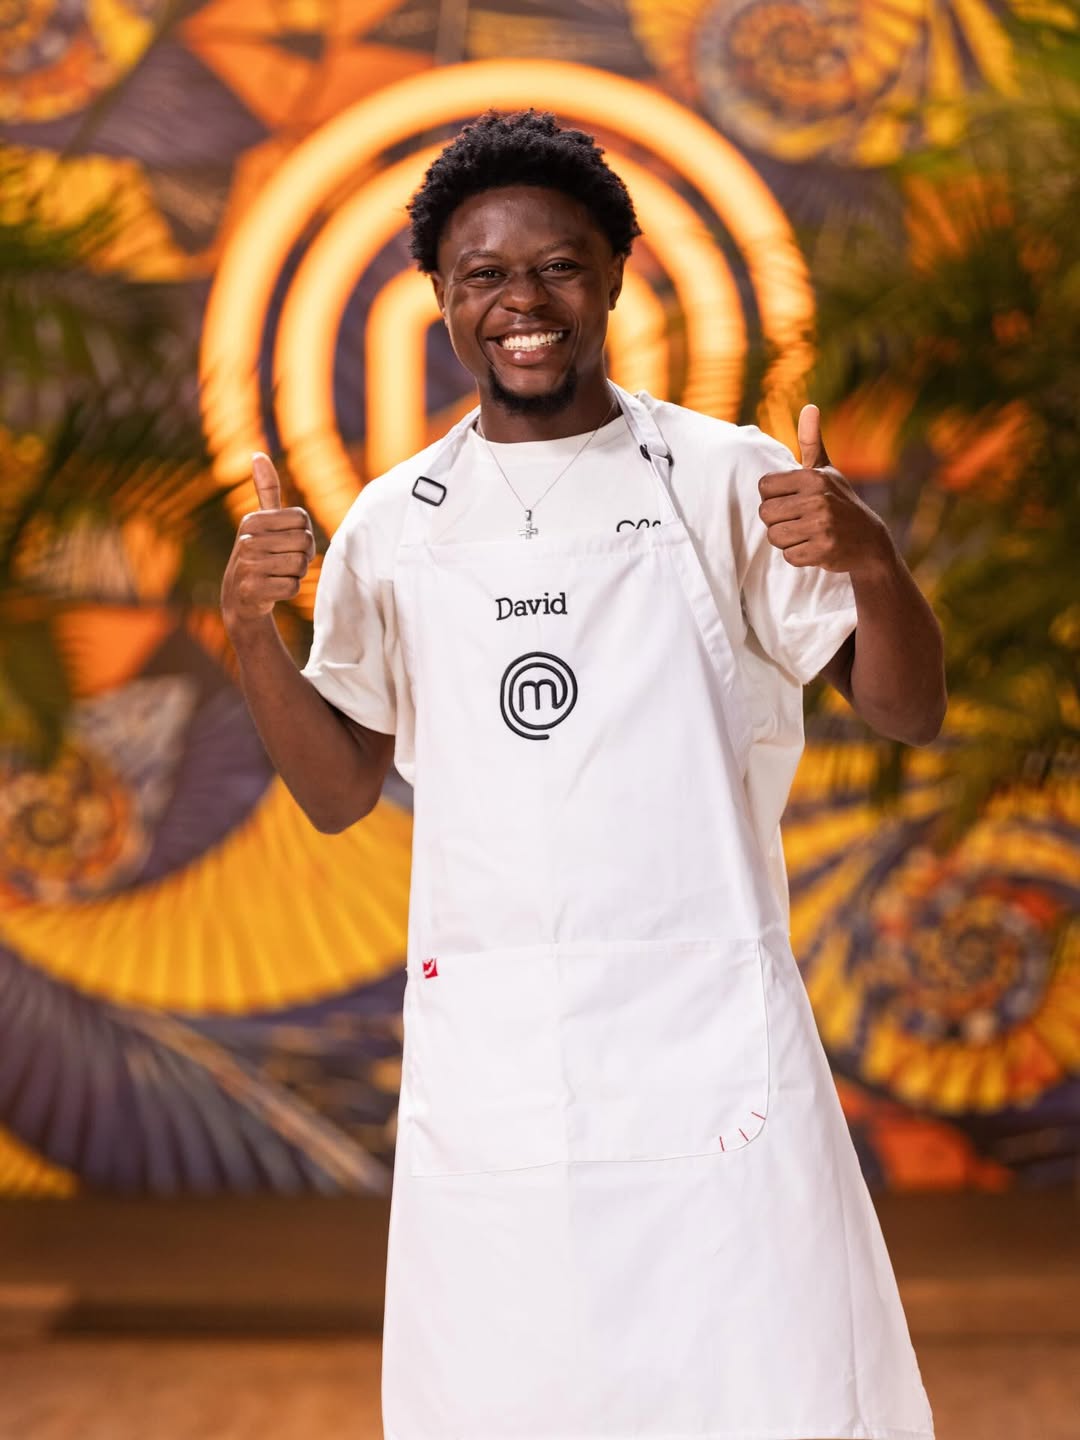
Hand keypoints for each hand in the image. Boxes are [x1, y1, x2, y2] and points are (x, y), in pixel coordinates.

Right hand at [221, 453, 314, 632]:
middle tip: (283, 562)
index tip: (287, 543)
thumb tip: (258, 454)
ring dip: (296, 573)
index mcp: (253, 520)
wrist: (240, 597)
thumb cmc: (259, 554)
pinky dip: (289, 591)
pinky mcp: (253, 589)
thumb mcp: (261, 521)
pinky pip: (293, 587)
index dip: (304, 534)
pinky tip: (273, 589)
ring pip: (300, 565)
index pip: (303, 520)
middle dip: (302, 556)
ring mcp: (248, 565)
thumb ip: (265, 490)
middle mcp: (247, 539)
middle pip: (305, 543)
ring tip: (277, 574)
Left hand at [757, 405, 890, 575]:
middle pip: (766, 514)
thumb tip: (810, 407)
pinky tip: (815, 547)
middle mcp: (817, 499)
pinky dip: (799, 556)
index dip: (773, 498)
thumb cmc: (840, 502)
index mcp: (812, 477)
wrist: (870, 540)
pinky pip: (789, 556)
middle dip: (778, 521)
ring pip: (775, 537)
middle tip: (799, 520)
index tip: (791, 501)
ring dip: (787, 540)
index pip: (764, 487)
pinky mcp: (824, 550)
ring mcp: (821, 525)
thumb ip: (811, 442)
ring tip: (806, 534)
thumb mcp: (827, 471)